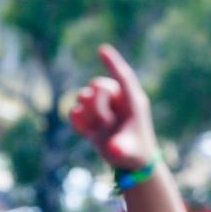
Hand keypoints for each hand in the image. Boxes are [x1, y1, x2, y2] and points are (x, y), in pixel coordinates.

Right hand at [69, 44, 157, 169]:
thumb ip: (120, 148)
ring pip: (85, 96)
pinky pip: (75, 111)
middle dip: (98, 105)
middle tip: (107, 122)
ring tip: (100, 129)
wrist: (130, 162)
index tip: (102, 49)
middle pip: (99, 86)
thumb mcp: (128, 152)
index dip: (113, 63)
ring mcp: (103, 107)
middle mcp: (117, 100)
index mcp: (133, 101)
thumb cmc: (135, 153)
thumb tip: (113, 148)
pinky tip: (87, 132)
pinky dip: (78, 122)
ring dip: (89, 114)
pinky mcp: (90, 117)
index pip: (123, 77)